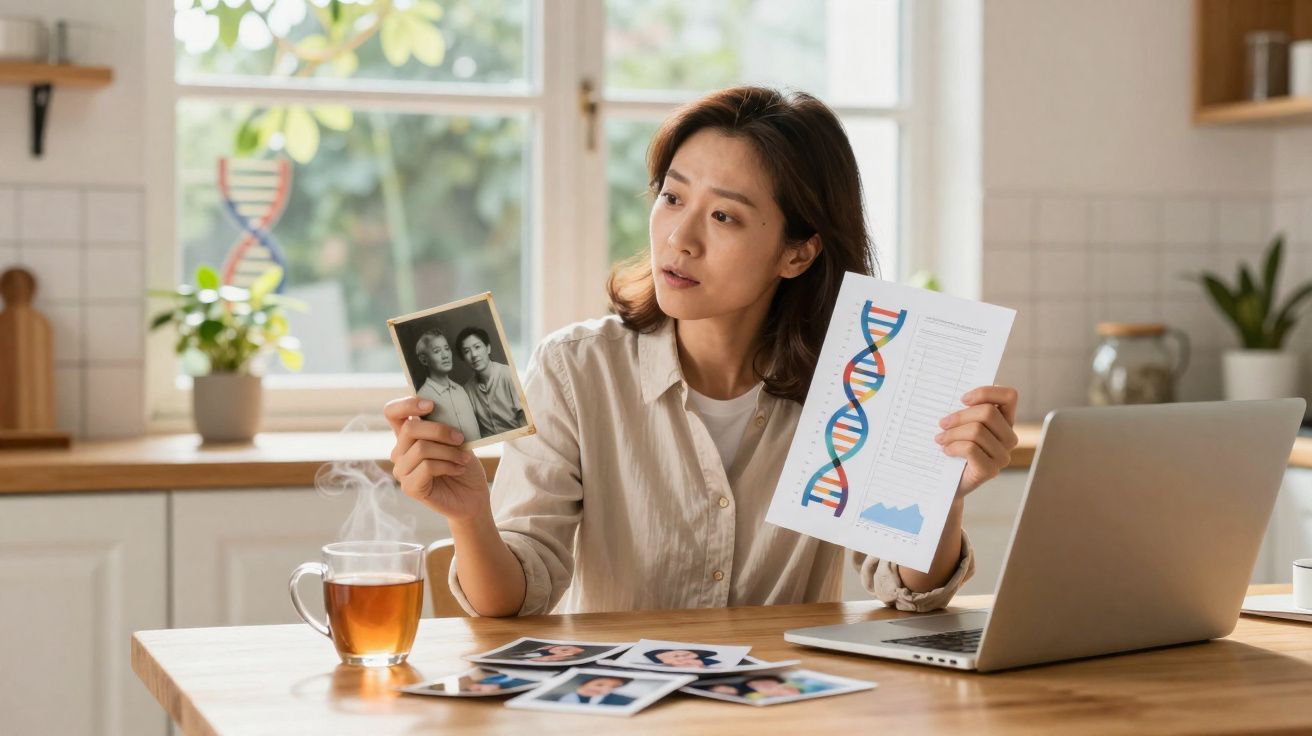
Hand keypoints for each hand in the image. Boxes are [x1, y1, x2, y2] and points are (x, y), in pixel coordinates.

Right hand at [384, 396, 490, 520]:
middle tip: (460, 438)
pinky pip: (426, 467)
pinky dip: (447, 465)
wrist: (472, 497)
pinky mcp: (409, 487)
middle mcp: (400, 452)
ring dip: (449, 452)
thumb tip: (446, 409)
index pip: (392, 412)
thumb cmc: (463, 465)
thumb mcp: (456, 440)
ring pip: (421, 449)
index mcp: (409, 436)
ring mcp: (402, 470)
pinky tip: (458, 469)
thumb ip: (445, 425)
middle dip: (439, 430)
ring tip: (463, 458)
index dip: (406, 404)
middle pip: (409, 428)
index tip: (431, 405)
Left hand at [935, 386, 1019, 498]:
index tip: (962, 399)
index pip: (1009, 396)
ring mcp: (1002, 456)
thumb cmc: (953, 447)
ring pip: (977, 431)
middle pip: (988, 412)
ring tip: (940, 438)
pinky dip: (953, 447)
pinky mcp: (990, 470)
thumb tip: (954, 397)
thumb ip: (965, 410)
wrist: (948, 481)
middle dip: (960, 416)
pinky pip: (970, 449)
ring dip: (952, 433)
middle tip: (942, 423)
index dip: (986, 392)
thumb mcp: (961, 424)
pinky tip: (946, 450)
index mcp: (1005, 421)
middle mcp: (1009, 438)